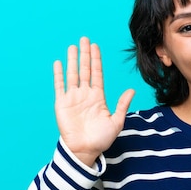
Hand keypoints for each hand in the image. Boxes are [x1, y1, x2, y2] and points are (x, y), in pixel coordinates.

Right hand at [53, 37, 134, 165]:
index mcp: (98, 97)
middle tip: (84, 39)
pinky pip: (60, 86)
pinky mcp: (62, 103)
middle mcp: (85, 94)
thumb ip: (122, 105)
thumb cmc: (101, 139)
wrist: (85, 150)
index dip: (96, 60)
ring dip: (72, 60)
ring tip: (72, 46)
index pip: (97, 74)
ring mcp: (73, 98)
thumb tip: (132, 90)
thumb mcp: (116, 121)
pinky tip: (58, 63)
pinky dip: (59, 75)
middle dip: (85, 55)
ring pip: (73, 74)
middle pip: (85, 70)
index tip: (95, 46)